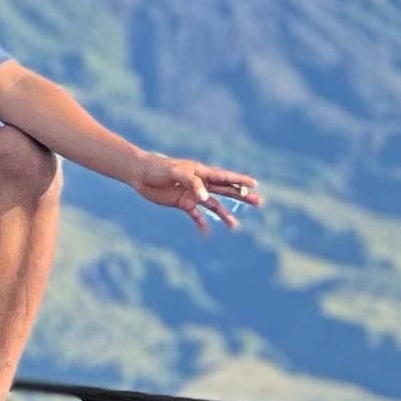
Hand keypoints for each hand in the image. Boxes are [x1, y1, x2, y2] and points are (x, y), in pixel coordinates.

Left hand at [132, 153, 261, 231]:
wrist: (141, 174)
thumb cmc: (159, 168)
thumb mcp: (176, 172)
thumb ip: (192, 183)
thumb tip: (205, 198)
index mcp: (201, 172)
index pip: (225, 176)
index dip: (240, 180)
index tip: (255, 184)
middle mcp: (200, 184)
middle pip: (226, 191)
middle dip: (241, 196)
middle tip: (258, 202)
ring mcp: (193, 195)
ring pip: (214, 205)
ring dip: (224, 214)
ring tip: (235, 226)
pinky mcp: (183, 203)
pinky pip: (196, 216)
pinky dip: (202, 224)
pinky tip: (207, 233)